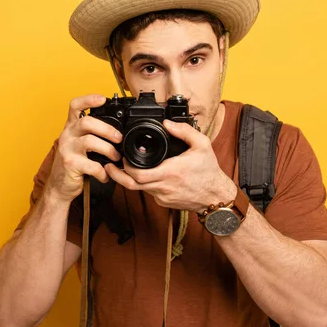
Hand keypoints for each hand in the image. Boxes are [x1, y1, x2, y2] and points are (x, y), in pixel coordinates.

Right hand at [45, 94, 121, 202]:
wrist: (59, 186)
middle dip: (107, 129)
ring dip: (108, 149)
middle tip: (119, 138)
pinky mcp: (70, 164)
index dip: (88, 99)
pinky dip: (103, 172)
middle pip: (87, 122)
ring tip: (116, 158)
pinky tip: (105, 175)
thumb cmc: (73, 164)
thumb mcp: (79, 145)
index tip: (103, 99)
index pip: (75, 106)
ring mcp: (67, 149)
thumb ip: (92, 135)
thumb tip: (118, 132)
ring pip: (90, 141)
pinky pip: (92, 165)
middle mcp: (67, 135)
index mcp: (71, 128)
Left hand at [104, 120, 236, 212]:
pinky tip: (142, 175)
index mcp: (170, 172)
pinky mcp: (164, 203)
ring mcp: (162, 197)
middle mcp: (163, 187)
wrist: (216, 197)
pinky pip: (149, 193)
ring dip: (129, 179)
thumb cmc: (209, 172)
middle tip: (109, 165)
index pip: (137, 174)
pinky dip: (143, 184)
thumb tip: (167, 123)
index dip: (125, 166)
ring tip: (122, 168)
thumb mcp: (202, 145)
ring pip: (138, 189)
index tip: (121, 156)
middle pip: (131, 184)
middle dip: (116, 175)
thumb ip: (184, 130)